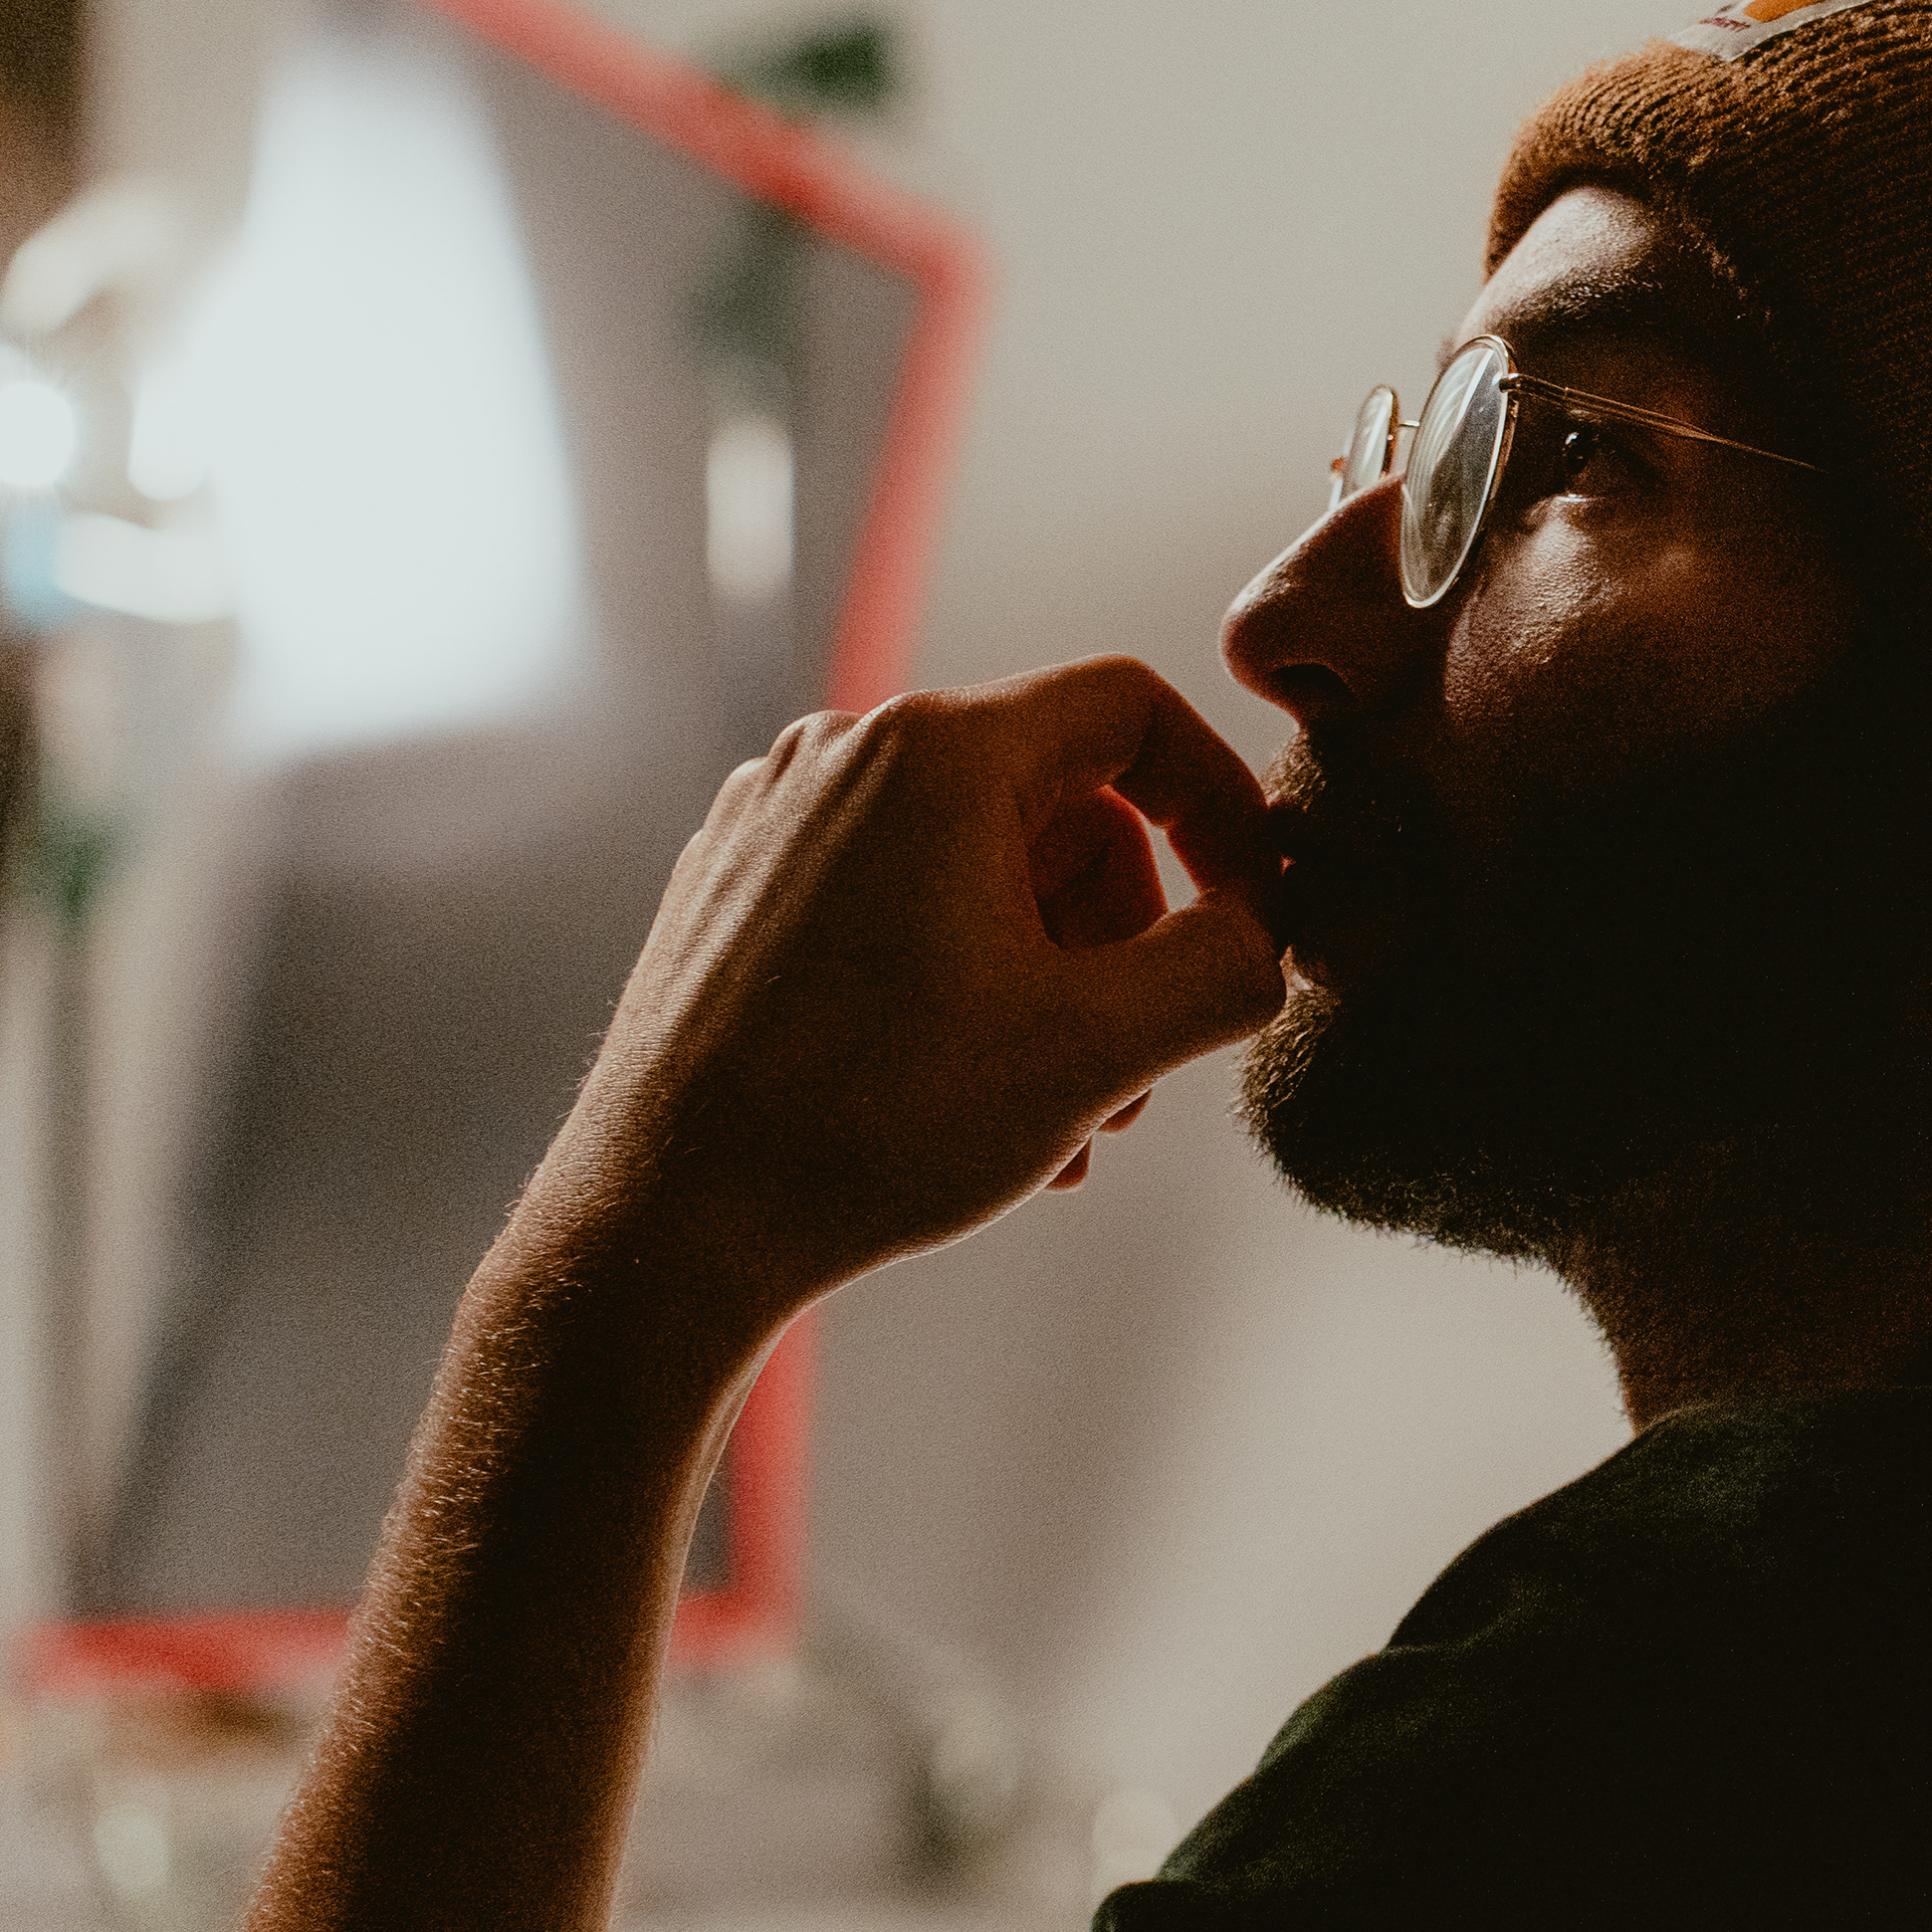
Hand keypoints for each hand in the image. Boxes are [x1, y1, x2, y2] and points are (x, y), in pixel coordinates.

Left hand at [517, 655, 1284, 1334]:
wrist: (667, 1220)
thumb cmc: (875, 1125)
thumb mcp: (1100, 1051)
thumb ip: (1225, 969)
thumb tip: (1265, 932)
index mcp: (938, 753)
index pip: (1132, 710)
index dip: (1221, 799)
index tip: (1253, 901)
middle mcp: (846, 755)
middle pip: (1061, 804)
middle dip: (1125, 935)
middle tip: (1136, 1068)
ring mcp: (777, 818)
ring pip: (979, 866)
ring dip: (1052, 980)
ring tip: (1057, 1117)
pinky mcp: (736, 888)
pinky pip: (895, 901)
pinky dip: (962, 983)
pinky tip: (968, 1103)